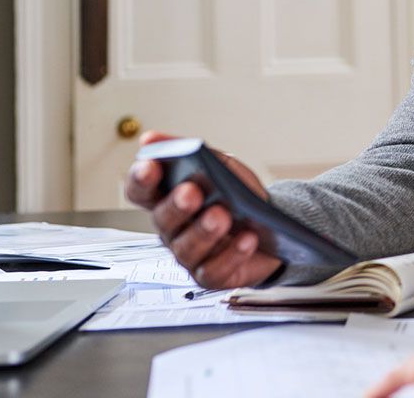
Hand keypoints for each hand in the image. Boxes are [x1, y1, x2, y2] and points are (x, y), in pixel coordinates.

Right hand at [124, 130, 281, 287]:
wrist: (273, 227)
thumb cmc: (239, 195)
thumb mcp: (220, 165)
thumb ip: (189, 151)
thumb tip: (150, 138)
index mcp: (167, 198)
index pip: (140, 190)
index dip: (140, 179)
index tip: (150, 166)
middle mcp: (173, 228)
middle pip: (163, 220)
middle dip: (177, 205)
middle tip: (192, 191)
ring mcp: (189, 254)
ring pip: (187, 248)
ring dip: (204, 231)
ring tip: (223, 214)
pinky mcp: (210, 275)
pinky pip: (214, 270)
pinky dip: (232, 254)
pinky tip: (247, 238)